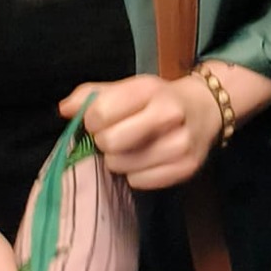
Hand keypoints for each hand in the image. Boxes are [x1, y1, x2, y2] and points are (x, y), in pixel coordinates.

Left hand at [64, 74, 217, 189]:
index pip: (99, 113)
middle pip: (110, 142)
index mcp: (149, 89)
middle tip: (115, 138)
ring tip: (131, 149)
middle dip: (105, 142)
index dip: (93, 121)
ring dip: (119, 161)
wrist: (206, 109)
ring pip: (122, 166)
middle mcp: (169, 114)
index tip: (101, 121)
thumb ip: (92, 95)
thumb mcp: (128, 88)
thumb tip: (64, 110)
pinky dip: (136, 175)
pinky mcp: (186, 168)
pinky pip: (139, 182)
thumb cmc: (158, 99)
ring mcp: (180, 143)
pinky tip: (146, 161)